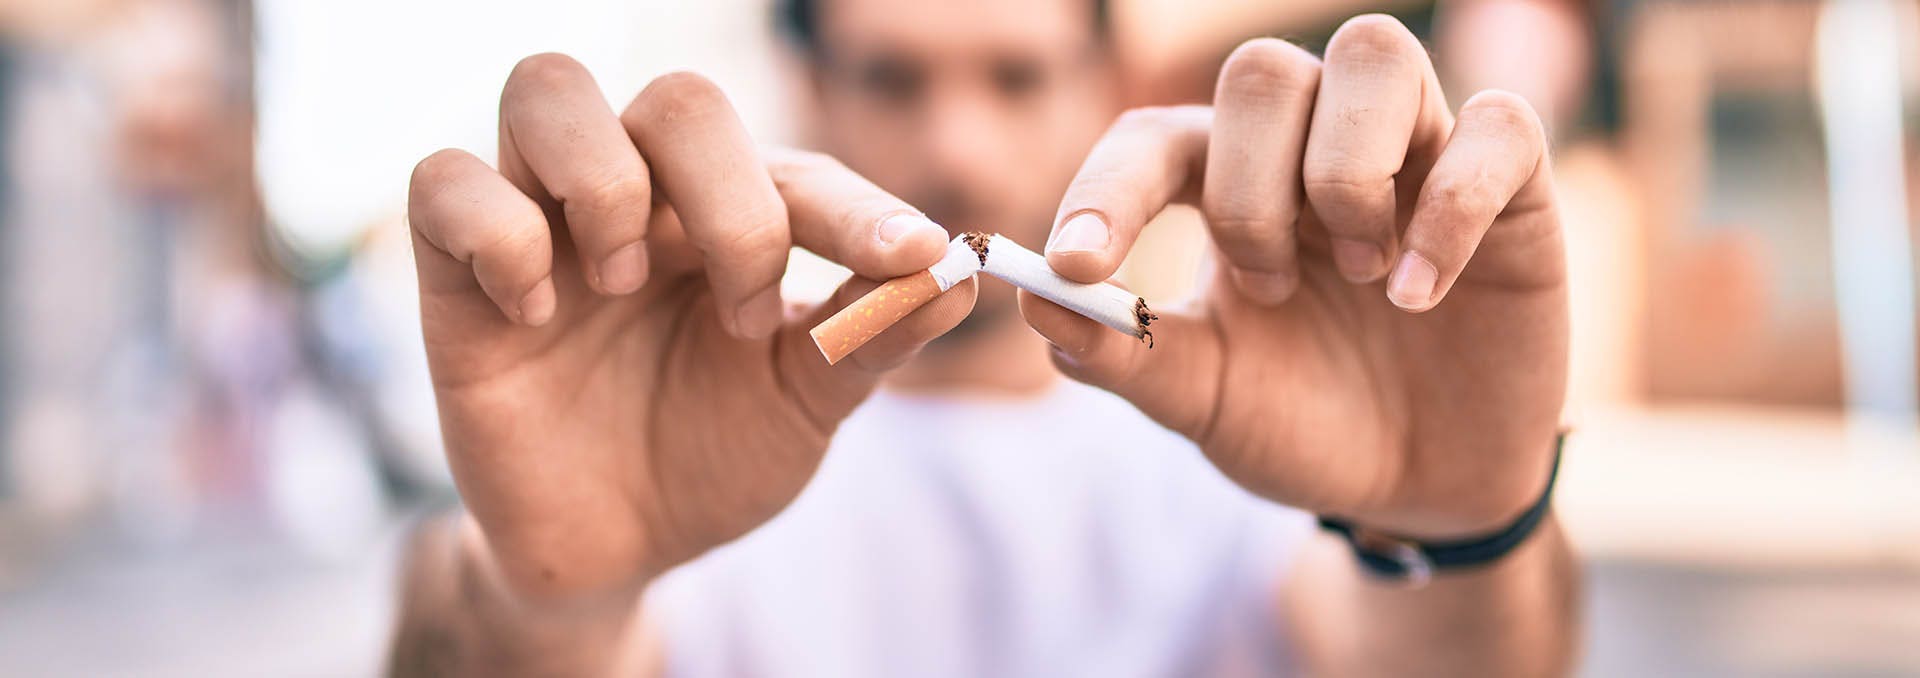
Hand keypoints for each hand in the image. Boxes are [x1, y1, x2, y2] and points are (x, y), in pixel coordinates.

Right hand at [408, 54, 973, 600]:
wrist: (617, 548)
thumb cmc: (713, 453)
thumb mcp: (804, 403)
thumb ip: (871, 337)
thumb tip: (958, 275)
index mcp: (734, 214)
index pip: (798, 170)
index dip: (860, 209)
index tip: (909, 259)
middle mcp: (641, 195)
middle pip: (679, 98)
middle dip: (730, 201)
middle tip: (744, 309)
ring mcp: (545, 221)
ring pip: (549, 89)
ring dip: (608, 184)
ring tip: (627, 284)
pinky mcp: (455, 272)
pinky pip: (444, 178)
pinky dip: (499, 232)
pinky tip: (539, 315)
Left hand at [1023, 16, 1565, 539]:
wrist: (1419, 489)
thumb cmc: (1304, 423)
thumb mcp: (1204, 400)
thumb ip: (1122, 352)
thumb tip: (1031, 298)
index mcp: (1226, 183)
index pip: (1151, 138)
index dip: (1108, 190)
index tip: (1077, 263)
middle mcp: (1315, 145)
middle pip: (1261, 73)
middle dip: (1248, 189)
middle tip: (1269, 288)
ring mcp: (1416, 152)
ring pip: (1374, 54)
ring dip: (1344, 170)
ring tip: (1360, 276)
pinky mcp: (1515, 183)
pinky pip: (1497, 125)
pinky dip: (1451, 205)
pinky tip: (1422, 296)